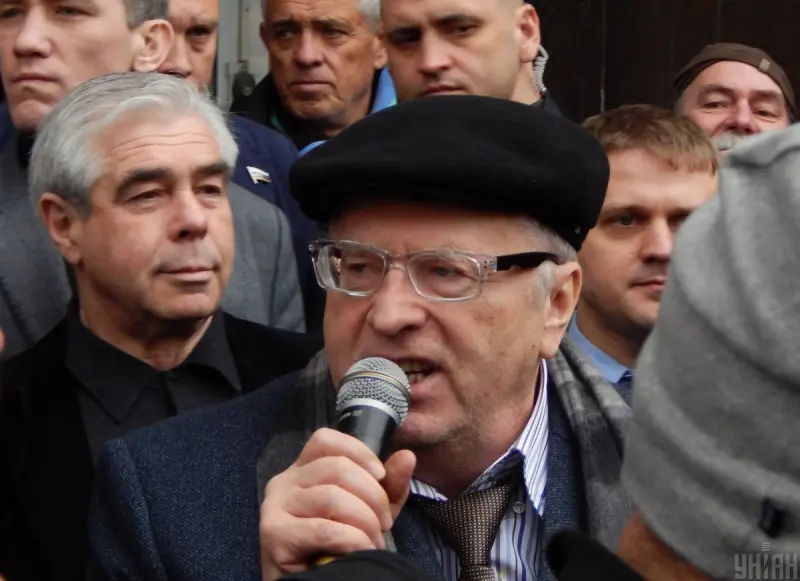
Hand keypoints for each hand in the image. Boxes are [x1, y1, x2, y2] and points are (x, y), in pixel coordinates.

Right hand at [259, 428, 415, 580]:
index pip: (326, 439)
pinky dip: (353, 540)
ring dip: (365, 522)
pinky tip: (361, 551)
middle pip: (337, 467)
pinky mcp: (275, 534)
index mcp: (302, 470)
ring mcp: (275, 507)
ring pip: (333, 496)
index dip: (359, 452)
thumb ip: (388, 486)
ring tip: (372, 542)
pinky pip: (325, 529)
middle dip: (372, 496)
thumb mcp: (369, 513)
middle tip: (384, 524)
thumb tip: (407, 456)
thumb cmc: (336, 548)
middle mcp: (284, 482)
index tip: (381, 477)